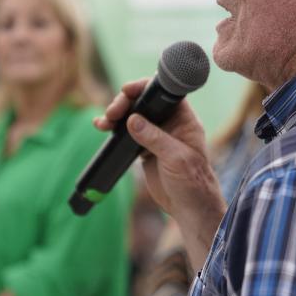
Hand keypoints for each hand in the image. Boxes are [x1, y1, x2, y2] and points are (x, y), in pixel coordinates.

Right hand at [94, 79, 224, 220]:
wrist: (189, 208)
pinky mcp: (144, 148)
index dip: (144, 87)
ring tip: (103, 122)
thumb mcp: (175, 158)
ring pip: (132, 116)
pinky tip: (102, 128)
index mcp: (184, 120)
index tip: (127, 90)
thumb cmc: (192, 182)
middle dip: (124, 103)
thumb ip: (154, 138)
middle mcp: (169, 123)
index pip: (163, 93)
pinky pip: (126, 133)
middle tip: (111, 113)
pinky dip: (114, 129)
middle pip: (143, 102)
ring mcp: (156, 135)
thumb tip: (132, 120)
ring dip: (116, 115)